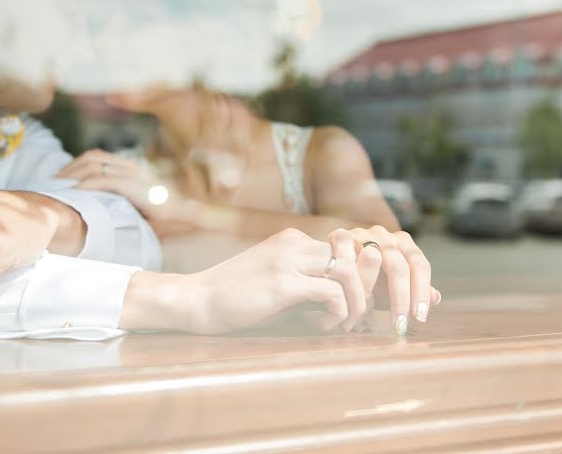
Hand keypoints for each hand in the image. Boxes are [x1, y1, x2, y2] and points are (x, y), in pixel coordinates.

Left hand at [57, 150, 196, 235]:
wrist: (185, 214)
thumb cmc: (163, 214)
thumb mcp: (135, 203)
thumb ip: (117, 198)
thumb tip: (94, 206)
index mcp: (129, 167)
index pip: (95, 157)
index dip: (73, 166)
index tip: (59, 181)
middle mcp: (130, 166)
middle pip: (91, 158)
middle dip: (69, 169)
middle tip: (52, 185)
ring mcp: (134, 174)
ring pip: (95, 166)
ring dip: (74, 176)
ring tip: (60, 189)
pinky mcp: (135, 186)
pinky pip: (106, 180)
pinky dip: (88, 185)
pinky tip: (77, 192)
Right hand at [122, 228, 378, 334]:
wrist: (196, 299)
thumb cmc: (233, 295)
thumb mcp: (273, 276)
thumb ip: (303, 279)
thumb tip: (342, 296)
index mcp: (293, 239)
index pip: (344, 246)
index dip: (360, 271)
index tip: (357, 296)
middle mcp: (294, 243)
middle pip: (352, 255)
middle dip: (365, 286)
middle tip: (359, 312)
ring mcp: (288, 261)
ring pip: (348, 271)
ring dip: (356, 300)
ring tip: (344, 321)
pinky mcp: (284, 284)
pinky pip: (332, 292)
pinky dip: (339, 310)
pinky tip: (324, 324)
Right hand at [336, 226, 439, 333]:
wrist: (336, 257)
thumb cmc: (369, 274)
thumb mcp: (392, 284)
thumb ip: (414, 289)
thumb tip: (436, 298)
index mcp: (403, 243)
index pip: (420, 265)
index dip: (421, 292)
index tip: (420, 317)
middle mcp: (385, 235)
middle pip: (399, 266)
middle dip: (401, 298)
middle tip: (399, 324)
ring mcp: (362, 233)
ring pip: (373, 260)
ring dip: (371, 291)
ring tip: (368, 315)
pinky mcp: (340, 236)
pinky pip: (347, 258)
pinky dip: (349, 279)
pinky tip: (347, 299)